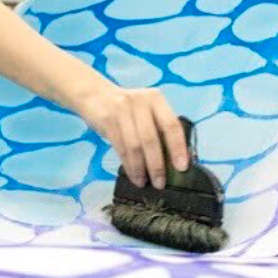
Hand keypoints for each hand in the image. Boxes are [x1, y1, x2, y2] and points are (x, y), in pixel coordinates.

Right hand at [72, 82, 189, 189]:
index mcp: (156, 99)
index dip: (178, 147)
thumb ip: (158, 127)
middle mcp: (140, 102)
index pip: (171, 125)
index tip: (181, 167)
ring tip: (144, 182)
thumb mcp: (145, 110)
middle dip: (157, 165)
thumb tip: (174, 160)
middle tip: (160, 183)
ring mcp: (122, 110)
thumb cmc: (128, 108)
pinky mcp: (107, 119)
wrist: (95, 94)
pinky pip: (120, 147)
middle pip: (151, 138)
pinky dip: (128, 164)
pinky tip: (133, 174)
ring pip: (134, 145)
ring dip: (140, 168)